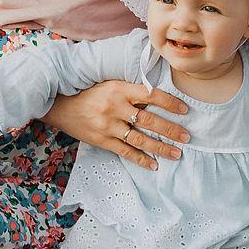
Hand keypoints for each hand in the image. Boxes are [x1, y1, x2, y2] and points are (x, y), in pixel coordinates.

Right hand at [42, 79, 189, 170]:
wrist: (61, 106)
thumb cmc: (90, 93)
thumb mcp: (111, 84)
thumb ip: (132, 90)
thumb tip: (158, 95)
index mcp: (120, 89)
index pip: (151, 95)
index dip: (169, 103)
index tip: (185, 110)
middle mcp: (115, 107)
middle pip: (149, 120)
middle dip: (170, 129)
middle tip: (187, 137)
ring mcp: (108, 126)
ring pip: (140, 139)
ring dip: (160, 147)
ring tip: (176, 153)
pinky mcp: (102, 140)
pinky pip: (125, 151)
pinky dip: (140, 159)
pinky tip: (154, 165)